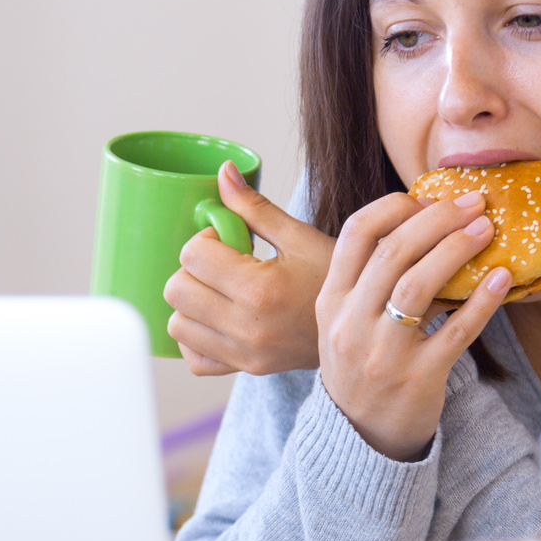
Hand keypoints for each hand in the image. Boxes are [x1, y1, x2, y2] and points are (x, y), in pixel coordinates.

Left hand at [163, 161, 334, 375]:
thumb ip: (254, 207)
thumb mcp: (299, 236)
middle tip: (222, 263)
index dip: (205, 239)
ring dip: (190, 301)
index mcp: (260, 290)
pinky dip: (196, 336)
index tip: (228, 240)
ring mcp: (244, 353)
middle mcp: (247, 327)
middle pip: (177, 290)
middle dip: (193, 268)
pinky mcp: (244, 369)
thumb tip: (224, 172)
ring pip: (177, 324)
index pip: (193, 255)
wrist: (364, 325)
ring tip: (220, 289)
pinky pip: (194, 358)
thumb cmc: (333, 277)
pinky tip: (217, 317)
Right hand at [316, 190, 510, 461]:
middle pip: (392, 253)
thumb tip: (423, 224)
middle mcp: (351, 324)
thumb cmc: (360, 368)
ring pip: (418, 285)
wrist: (360, 438)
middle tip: (473, 203)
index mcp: (330, 302)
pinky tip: (501, 278)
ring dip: (457, 248)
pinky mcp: (419, 378)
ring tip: (487, 228)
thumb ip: (368, 279)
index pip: (356, 234)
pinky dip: (482, 301)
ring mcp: (383, 353)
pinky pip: (456, 331)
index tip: (427, 197)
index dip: (395, 206)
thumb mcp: (345, 322)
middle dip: (437, 219)